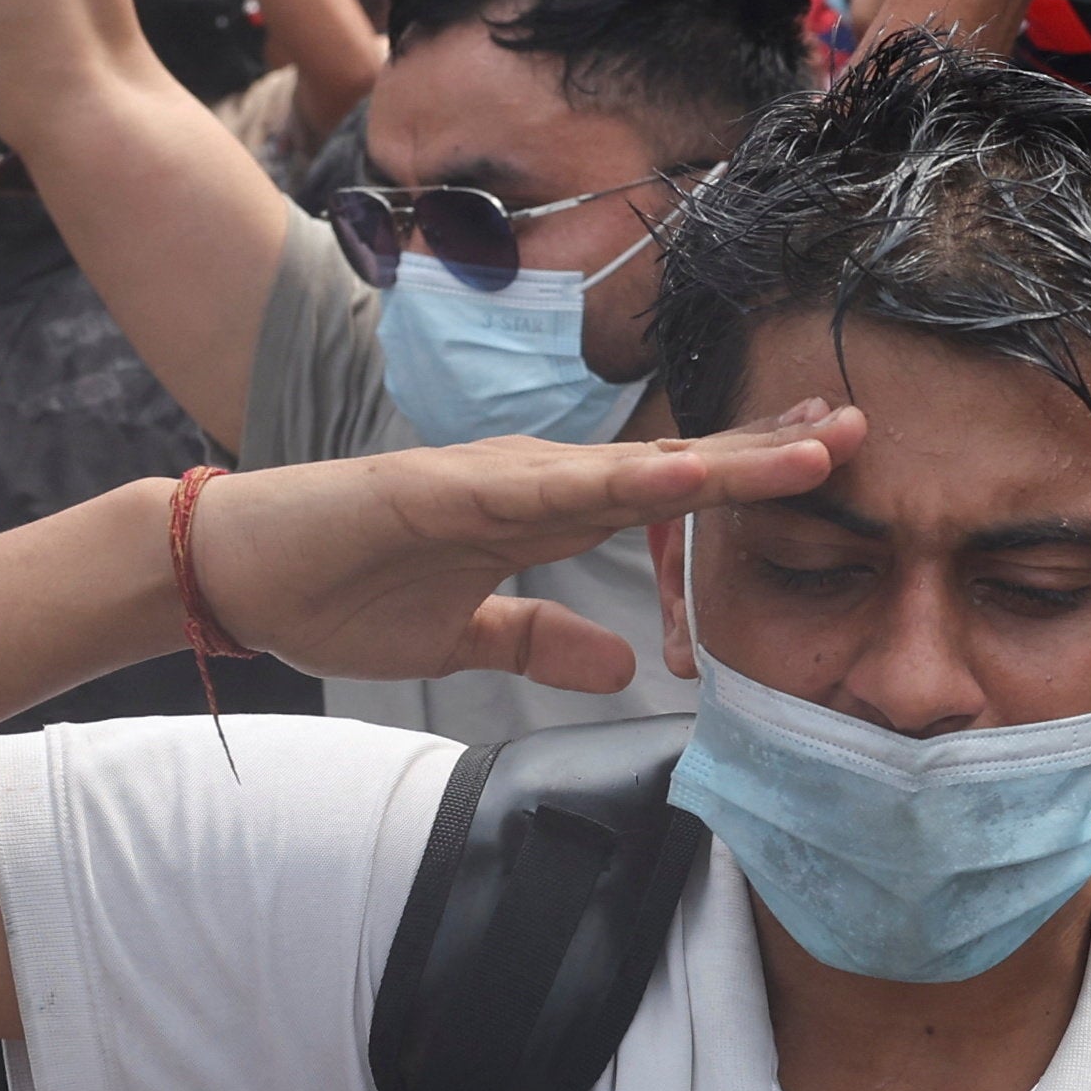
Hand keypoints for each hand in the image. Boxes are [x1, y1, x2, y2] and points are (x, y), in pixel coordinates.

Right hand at [176, 409, 862, 686]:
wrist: (230, 571)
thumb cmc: (336, 592)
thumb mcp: (460, 637)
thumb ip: (539, 639)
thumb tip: (623, 663)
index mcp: (537, 514)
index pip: (663, 491)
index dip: (746, 475)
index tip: (830, 460)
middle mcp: (527, 482)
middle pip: (668, 464)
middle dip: (765, 448)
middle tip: (861, 428)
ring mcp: (483, 481)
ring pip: (624, 468)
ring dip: (720, 459)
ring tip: (809, 450)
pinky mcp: (435, 494)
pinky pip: (539, 493)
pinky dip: (611, 484)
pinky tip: (676, 476)